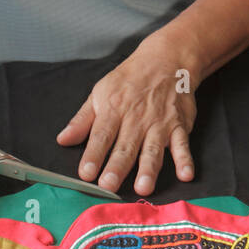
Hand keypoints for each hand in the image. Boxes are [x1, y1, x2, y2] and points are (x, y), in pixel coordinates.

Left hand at [56, 37, 197, 195]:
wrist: (166, 60)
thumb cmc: (129, 80)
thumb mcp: (100, 92)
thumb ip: (82, 120)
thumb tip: (63, 140)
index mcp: (114, 109)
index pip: (101, 135)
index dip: (93, 154)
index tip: (86, 173)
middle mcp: (136, 118)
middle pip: (125, 146)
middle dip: (117, 167)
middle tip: (109, 186)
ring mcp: (159, 123)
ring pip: (152, 149)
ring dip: (148, 169)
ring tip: (143, 188)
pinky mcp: (179, 126)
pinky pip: (182, 144)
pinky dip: (185, 159)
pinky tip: (185, 174)